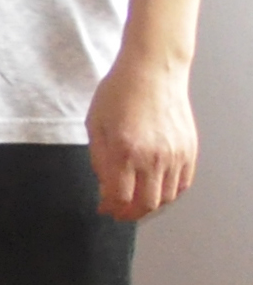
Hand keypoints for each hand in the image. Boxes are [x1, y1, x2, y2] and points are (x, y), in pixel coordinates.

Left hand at [88, 53, 199, 221]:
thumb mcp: (95, 124)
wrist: (153, 70)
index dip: (110, 207)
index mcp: (125, 150)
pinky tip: (155, 188)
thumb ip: (99, 159)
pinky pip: (182, 184)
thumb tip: (104, 187)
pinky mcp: (190, 151)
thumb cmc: (119, 92)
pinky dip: (169, 192)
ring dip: (150, 204)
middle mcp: (153, 157)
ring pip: (166, 197)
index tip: (104, 208)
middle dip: (129, 213)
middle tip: (119, 212)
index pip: (120, 196)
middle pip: (146, 203)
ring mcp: (175, 155)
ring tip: (135, 200)